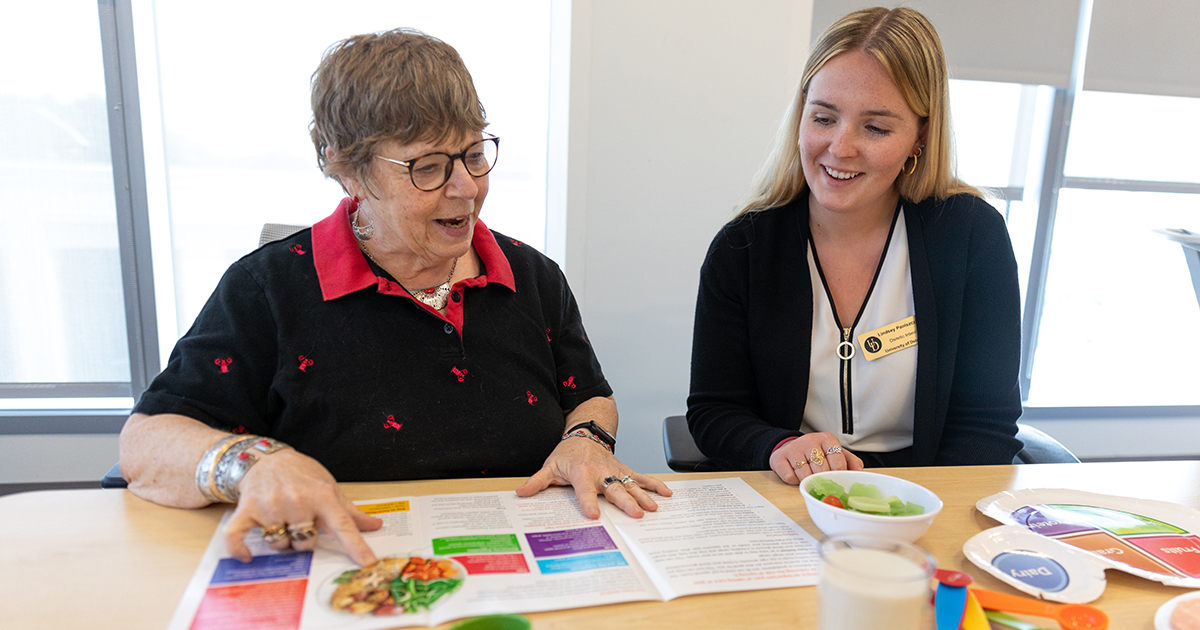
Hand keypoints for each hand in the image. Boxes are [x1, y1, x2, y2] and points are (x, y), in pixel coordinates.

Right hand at [221, 449, 382, 564]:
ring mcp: (271, 506)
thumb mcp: (329, 486)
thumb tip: (375, 526)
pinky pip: (239, 537)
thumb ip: (350, 511)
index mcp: (322, 495)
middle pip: (307, 543)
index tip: (367, 562)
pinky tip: (247, 555)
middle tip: (300, 522)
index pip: (343, 525)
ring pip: (281, 545)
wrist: (264, 458)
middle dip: (305, 539)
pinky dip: (240, 549)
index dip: (356, 545)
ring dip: (282, 540)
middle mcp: (297, 501)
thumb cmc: (301, 474)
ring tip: (282, 521)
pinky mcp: (247, 510)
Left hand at [515, 436, 672, 518]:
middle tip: (636, 514)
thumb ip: (537, 481)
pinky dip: (654, 485)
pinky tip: (666, 494)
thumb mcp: (550, 466)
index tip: (593, 516)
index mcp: (581, 472)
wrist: (585, 433)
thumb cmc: (567, 453)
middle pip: (614, 489)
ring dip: (643, 496)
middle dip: (625, 502)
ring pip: (630, 484)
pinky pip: (641, 477)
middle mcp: (601, 471)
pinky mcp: (624, 470)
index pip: (584, 490)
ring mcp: (615, 471)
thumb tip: (521, 492)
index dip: (588, 502)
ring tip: (653, 508)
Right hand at [769, 433, 863, 484]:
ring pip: (805, 475)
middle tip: (820, 478)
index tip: (834, 476)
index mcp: (827, 439)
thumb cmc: (816, 453)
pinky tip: (795, 473)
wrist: (790, 447)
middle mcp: (810, 440)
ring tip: (807, 474)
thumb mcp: (835, 453)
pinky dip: (794, 481)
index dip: (837, 473)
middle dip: (822, 478)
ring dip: (807, 480)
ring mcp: (794, 448)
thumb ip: (850, 461)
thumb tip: (859, 472)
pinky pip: (790, 478)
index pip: (838, 462)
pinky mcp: (779, 457)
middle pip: (821, 470)